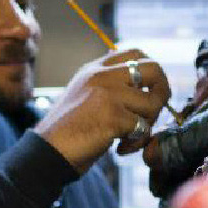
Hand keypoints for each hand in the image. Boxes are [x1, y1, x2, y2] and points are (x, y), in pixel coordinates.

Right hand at [33, 49, 170, 171]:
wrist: (45, 153)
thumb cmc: (66, 133)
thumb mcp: (83, 96)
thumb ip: (108, 86)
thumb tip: (144, 89)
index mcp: (94, 69)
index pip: (136, 54)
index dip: (151, 73)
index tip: (146, 93)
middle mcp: (102, 75)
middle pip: (154, 69)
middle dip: (161, 93)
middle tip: (150, 114)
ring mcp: (108, 94)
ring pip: (152, 103)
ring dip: (148, 125)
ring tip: (129, 138)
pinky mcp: (112, 117)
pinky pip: (143, 127)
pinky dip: (137, 143)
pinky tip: (121, 149)